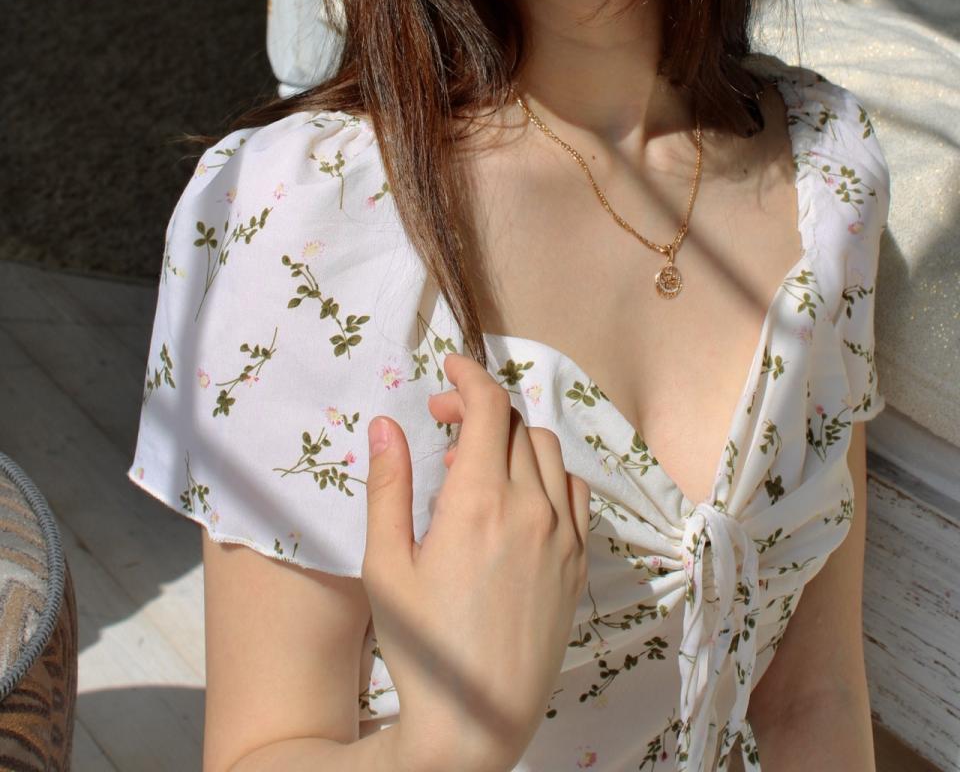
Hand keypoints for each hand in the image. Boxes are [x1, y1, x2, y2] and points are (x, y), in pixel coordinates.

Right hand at [361, 351, 589, 771]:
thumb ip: (389, 486)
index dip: (467, 376)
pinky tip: (519, 497)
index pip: (488, 406)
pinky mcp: (578, 564)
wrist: (473, 722)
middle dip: (478, 409)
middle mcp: (530, 510)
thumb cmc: (420, 648)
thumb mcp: (385, 565)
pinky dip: (548, 475)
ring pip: (548, 452)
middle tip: (442, 426)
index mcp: (478, 503)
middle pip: (516, 424)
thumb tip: (386, 426)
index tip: (448, 368)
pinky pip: (575, 492)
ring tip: (474, 468)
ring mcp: (562, 537)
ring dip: (513, 440)